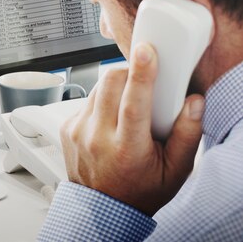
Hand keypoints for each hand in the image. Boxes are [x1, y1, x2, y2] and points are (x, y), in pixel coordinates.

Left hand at [60, 43, 204, 214]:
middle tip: (141, 80)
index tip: (146, 52)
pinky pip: (86, 100)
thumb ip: (187, 135)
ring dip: (114, 87)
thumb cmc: (139, 190)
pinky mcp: (67, 127)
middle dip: (128, 72)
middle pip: (109, 83)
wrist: (102, 209)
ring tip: (127, 107)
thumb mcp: (174, 171)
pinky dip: (101, 101)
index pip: (132, 103)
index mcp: (127, 149)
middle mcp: (97, 137)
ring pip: (97, 88)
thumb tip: (193, 103)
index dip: (141, 74)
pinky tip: (110, 119)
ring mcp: (79, 131)